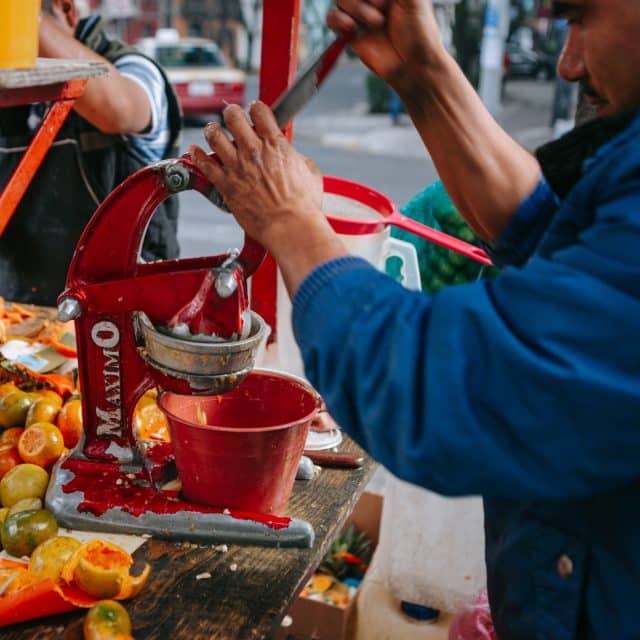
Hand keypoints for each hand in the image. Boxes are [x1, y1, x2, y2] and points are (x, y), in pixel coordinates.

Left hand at [190, 102, 347, 293]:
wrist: (290, 228)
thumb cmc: (303, 206)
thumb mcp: (310, 173)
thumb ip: (298, 158)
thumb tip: (293, 156)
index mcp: (275, 145)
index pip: (259, 110)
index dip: (256, 108)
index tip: (255, 113)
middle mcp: (253, 151)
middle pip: (233, 116)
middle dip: (232, 114)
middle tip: (233, 119)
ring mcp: (237, 167)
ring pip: (214, 135)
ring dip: (213, 130)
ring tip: (215, 132)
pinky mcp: (226, 185)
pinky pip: (204, 164)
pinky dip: (197, 154)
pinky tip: (196, 150)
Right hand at [327, 0, 443, 89]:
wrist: (413, 66)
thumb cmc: (420, 32)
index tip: (381, 1)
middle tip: (382, 5)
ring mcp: (360, 12)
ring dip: (357, 8)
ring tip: (376, 23)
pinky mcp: (351, 32)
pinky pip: (332, 18)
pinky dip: (339, 20)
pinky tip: (353, 28)